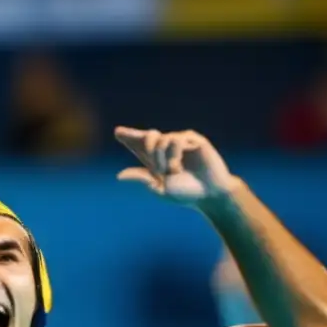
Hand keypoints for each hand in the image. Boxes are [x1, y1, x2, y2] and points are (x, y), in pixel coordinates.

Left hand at [114, 128, 238, 207]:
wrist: (209, 194)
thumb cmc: (187, 194)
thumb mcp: (160, 189)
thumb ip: (142, 178)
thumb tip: (119, 175)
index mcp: (156, 160)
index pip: (139, 144)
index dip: (128, 136)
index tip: (117, 132)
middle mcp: (167, 149)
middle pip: (148, 136)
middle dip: (149, 149)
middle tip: (158, 168)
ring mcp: (180, 143)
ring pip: (162, 139)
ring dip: (163, 157)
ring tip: (173, 170)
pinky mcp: (193, 139)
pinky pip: (176, 138)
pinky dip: (174, 153)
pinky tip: (179, 165)